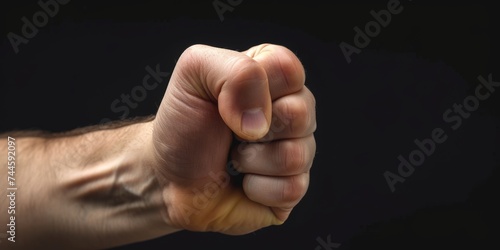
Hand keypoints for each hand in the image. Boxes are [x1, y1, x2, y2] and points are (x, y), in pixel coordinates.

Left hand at [147, 44, 316, 234]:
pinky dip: (255, 188)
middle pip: (301, 112)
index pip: (287, 68)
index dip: (253, 88)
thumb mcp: (193, 74)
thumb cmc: (182, 127)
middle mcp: (291, 109)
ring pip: (297, 155)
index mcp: (272, 74)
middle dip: (253, 128)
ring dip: (250, 161)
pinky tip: (243, 183)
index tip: (223, 101)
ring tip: (233, 158)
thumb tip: (262, 119)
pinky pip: (290, 189)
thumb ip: (234, 70)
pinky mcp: (293, 188)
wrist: (168, 180)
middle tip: (231, 132)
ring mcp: (296, 149)